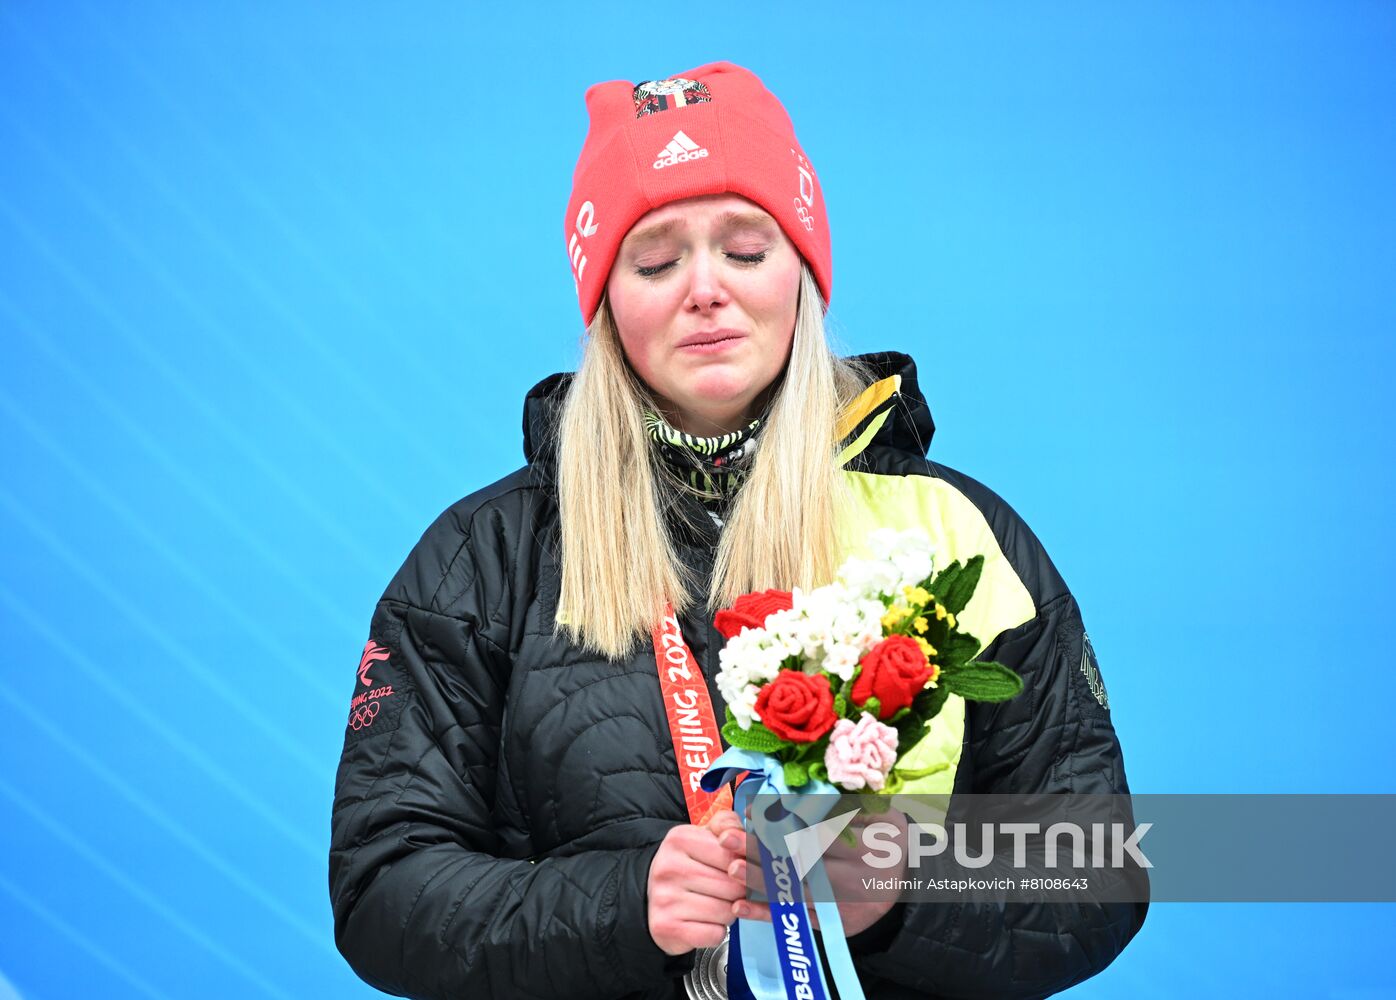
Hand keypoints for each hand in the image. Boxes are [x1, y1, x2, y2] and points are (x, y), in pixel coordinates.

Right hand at [646, 810, 748, 955]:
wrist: (649, 897)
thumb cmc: (686, 866)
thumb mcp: (703, 837)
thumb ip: (727, 825)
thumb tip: (741, 836)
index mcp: (680, 839)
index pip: (734, 855)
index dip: (746, 867)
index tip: (742, 871)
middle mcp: (669, 867)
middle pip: (733, 886)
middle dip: (739, 893)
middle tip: (728, 891)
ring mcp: (665, 899)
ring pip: (727, 912)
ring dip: (729, 912)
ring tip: (715, 904)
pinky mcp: (666, 927)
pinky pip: (715, 934)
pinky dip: (717, 931)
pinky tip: (705, 922)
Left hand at [726, 806, 910, 936]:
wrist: (910, 885)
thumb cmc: (888, 841)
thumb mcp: (882, 816)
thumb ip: (849, 805)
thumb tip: (803, 793)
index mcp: (868, 846)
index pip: (817, 832)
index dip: (783, 822)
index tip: (752, 812)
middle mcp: (855, 877)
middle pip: (801, 862)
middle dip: (761, 850)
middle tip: (727, 838)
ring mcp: (843, 904)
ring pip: (795, 891)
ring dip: (759, 880)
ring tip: (730, 867)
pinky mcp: (832, 925)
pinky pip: (796, 918)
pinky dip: (767, 913)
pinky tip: (739, 908)